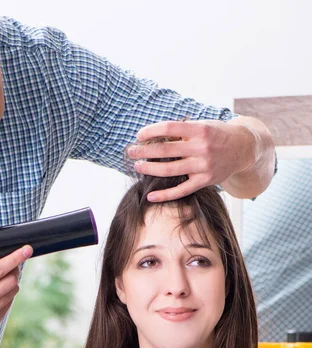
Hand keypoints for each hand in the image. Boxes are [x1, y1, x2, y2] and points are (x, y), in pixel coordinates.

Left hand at [126, 120, 255, 201]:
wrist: (244, 149)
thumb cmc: (217, 134)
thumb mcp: (203, 125)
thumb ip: (182, 131)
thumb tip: (154, 136)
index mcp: (200, 130)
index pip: (169, 128)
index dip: (151, 131)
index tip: (139, 135)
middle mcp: (202, 148)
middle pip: (166, 150)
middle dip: (144, 151)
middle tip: (131, 151)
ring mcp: (203, 166)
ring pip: (170, 170)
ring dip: (149, 169)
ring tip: (137, 166)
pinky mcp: (205, 181)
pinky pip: (181, 190)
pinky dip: (164, 195)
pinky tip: (150, 196)